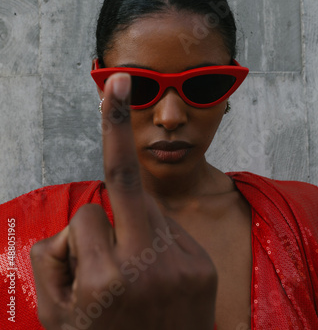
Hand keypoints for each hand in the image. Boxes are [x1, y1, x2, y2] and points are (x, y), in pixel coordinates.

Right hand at [30, 73, 217, 329]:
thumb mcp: (56, 318)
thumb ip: (47, 263)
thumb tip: (71, 226)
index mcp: (103, 282)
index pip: (83, 219)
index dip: (73, 240)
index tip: (97, 114)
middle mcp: (147, 266)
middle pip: (124, 183)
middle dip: (114, 128)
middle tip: (119, 81)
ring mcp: (181, 264)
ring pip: (142, 206)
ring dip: (129, 222)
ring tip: (132, 269)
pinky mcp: (201, 263)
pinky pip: (164, 227)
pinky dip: (151, 238)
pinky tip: (154, 271)